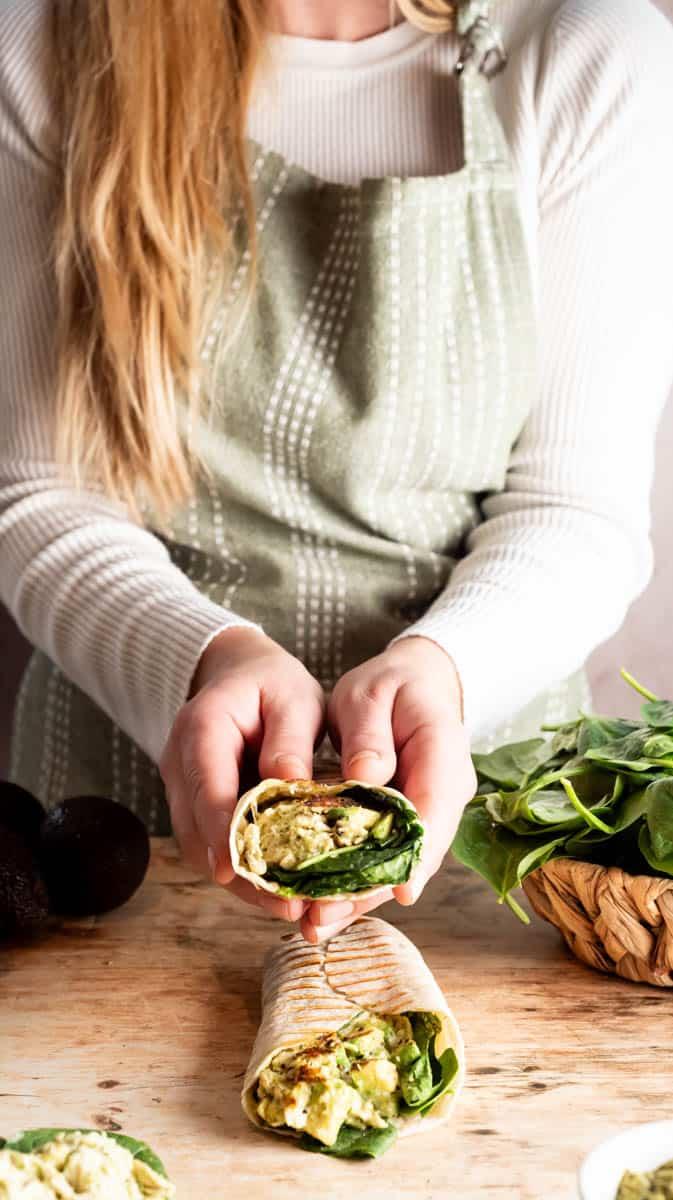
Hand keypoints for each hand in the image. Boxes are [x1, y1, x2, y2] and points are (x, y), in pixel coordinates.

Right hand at [160, 626, 325, 921]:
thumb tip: (289, 782)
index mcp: (202, 729)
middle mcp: (180, 764)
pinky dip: (243, 870)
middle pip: (197, 831)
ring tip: (291, 908)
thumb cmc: (271, 685)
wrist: (239, 674)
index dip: (220, 832)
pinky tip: (280, 890)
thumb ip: (291, 738)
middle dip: (239, 873)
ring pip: (201, 848)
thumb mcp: (293, 697)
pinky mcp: (196, 807)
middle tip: (287, 906)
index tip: (237, 870)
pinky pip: (212, 846)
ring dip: (242, 882)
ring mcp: (183, 788)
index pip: (207, 787)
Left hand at [301, 636, 476, 942]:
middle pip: (416, 852)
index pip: (434, 808)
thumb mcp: (372, 693)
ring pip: (401, 863)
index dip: (414, 853)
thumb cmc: (393, 685)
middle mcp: (446, 792)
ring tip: (315, 924)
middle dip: (373, 889)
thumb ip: (369, 735)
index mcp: (443, 752)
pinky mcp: (410, 825)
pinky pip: (387, 857)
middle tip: (324, 917)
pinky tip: (322, 906)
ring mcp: (432, 812)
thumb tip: (366, 778)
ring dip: (361, 895)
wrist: (419, 684)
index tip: (394, 889)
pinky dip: (357, 881)